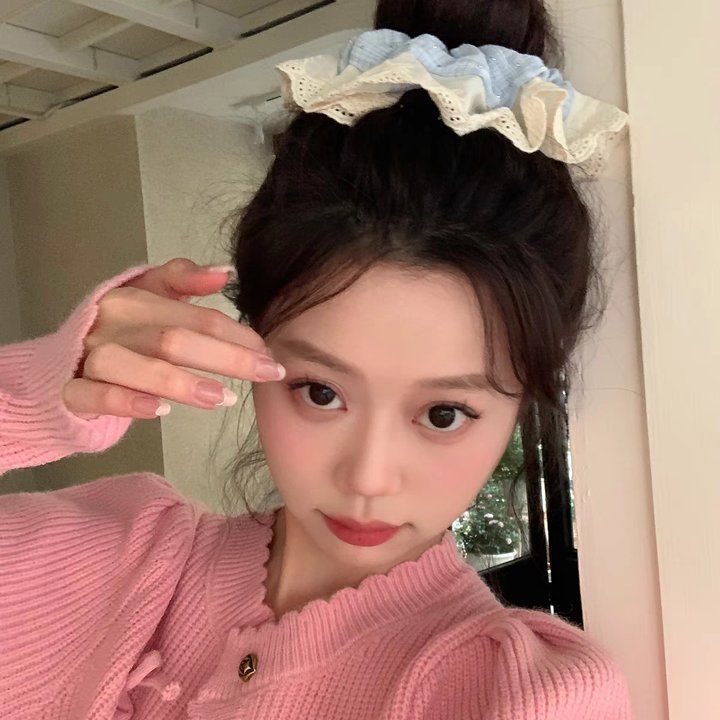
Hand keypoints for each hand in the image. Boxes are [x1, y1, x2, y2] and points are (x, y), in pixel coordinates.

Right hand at [62, 258, 284, 419]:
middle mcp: (110, 324)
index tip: (269, 353)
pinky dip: (125, 401)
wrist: (60, 363)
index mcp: (133, 298)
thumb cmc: (119, 331)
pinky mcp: (70, 391)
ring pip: (131, 365)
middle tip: (265, 374)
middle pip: (172, 340)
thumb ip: (183, 279)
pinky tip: (159, 410)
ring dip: (179, 381)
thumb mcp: (148, 296)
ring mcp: (87, 357)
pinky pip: (92, 395)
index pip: (195, 317)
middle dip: (225, 357)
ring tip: (221, 397)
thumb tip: (224, 272)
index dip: (237, 335)